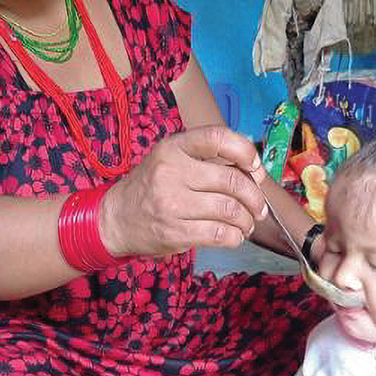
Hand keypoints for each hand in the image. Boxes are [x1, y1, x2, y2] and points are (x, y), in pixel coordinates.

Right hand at [101, 125, 267, 256]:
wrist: (116, 218)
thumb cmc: (153, 186)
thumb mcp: (172, 159)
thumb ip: (208, 160)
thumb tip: (255, 172)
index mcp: (173, 147)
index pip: (218, 138)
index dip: (245, 152)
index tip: (255, 167)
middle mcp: (172, 172)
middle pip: (232, 181)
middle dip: (254, 197)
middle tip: (258, 207)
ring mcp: (172, 204)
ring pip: (230, 211)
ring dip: (247, 221)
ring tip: (246, 224)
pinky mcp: (174, 232)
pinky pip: (219, 234)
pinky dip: (235, 237)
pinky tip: (233, 236)